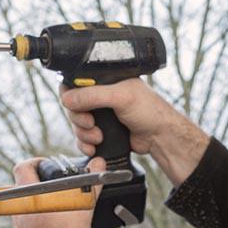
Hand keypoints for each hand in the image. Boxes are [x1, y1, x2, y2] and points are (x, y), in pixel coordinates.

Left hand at [11, 156, 105, 227]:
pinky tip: (65, 224)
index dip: (39, 161)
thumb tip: (99, 163)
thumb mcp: (81, 208)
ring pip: (34, 202)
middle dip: (50, 181)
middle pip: (29, 184)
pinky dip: (49, 215)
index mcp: (26, 196)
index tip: (54, 165)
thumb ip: (91, 184)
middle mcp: (19, 209)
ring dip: (51, 199)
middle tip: (68, 184)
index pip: (24, 166)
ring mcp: (20, 225)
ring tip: (70, 205)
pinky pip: (35, 218)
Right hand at [61, 78, 210, 186]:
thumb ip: (93, 95)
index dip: (71, 95)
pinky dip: (84, 144)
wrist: (160, 137)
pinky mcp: (102, 131)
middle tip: (91, 123)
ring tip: (99, 137)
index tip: (77, 106)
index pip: (76, 83)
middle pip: (73, 106)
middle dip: (79, 118)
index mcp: (105, 80)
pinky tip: (94, 147)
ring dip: (83, 133)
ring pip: (76, 124)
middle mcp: (101, 96)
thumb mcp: (121, 97)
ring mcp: (101, 114)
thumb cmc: (149, 111)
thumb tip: (67, 99)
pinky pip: (82, 138)